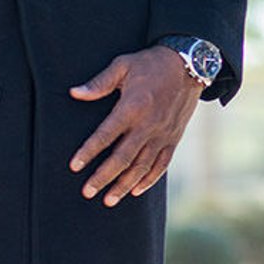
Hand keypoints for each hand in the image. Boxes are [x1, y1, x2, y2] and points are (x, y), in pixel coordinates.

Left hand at [68, 45, 202, 205]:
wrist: (189, 66)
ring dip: (124, 185)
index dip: (89, 152)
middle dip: (104, 177)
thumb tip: (74, 93)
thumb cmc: (150, 64)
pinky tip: (136, 190)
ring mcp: (162, 135)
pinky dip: (149, 179)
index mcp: (132, 107)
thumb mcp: (123, 65)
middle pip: (123, 158)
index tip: (75, 166)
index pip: (105, 135)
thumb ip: (99, 83)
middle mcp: (148, 125)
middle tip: (88, 192)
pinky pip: (161, 164)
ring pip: (142, 166)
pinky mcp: (173, 139)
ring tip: (109, 200)